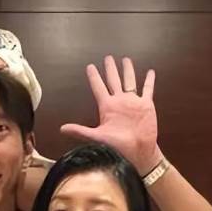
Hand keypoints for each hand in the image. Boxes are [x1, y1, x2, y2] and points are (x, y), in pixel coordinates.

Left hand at [61, 55, 161, 174]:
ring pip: (129, 81)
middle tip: (108, 57)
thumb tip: (62, 129)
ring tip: (126, 59)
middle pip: (113, 80)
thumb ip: (80, 131)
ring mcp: (132, 103)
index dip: (94, 77)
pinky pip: (147, 90)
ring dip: (128, 71)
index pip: (99, 87)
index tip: (90, 66)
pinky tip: (150, 72)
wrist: (137, 152)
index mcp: (107, 107)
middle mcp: (119, 102)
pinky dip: (149, 81)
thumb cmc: (117, 147)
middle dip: (110, 69)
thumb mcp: (97, 137)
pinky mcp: (146, 105)